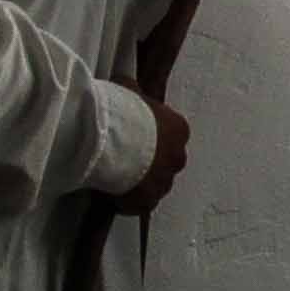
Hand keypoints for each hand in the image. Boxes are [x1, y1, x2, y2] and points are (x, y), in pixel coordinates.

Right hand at [116, 97, 190, 214]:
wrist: (111, 138)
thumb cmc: (121, 109)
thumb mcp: (128, 90)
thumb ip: (133, 93)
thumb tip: (127, 85)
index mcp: (178, 129)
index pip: (170, 137)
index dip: (150, 140)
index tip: (132, 140)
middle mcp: (178, 156)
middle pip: (165, 162)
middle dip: (148, 163)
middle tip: (123, 160)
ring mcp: (165, 181)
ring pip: (155, 185)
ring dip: (139, 184)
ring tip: (114, 179)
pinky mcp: (149, 201)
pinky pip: (139, 205)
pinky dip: (128, 203)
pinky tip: (111, 197)